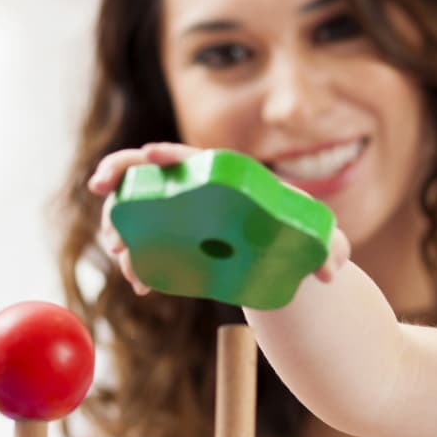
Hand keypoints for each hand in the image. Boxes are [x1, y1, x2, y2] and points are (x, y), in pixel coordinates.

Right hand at [86, 143, 350, 295]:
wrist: (286, 259)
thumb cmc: (302, 236)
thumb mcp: (323, 240)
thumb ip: (331, 250)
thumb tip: (328, 273)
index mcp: (229, 177)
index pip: (193, 155)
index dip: (168, 152)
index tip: (150, 155)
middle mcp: (197, 188)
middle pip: (147, 172)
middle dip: (119, 179)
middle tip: (105, 200)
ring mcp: (181, 213)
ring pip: (136, 208)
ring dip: (119, 227)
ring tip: (125, 258)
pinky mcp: (174, 240)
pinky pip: (143, 243)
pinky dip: (135, 261)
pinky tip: (140, 283)